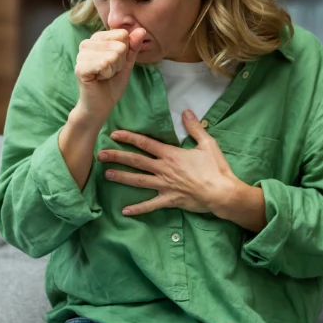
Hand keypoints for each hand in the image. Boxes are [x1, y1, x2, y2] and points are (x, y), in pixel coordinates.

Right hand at [75, 27, 145, 121]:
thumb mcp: (127, 63)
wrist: (101, 105)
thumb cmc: (112, 83)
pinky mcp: (80, 68)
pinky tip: (99, 78)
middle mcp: (87, 43)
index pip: (122, 34)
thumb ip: (133, 46)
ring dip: (113, 70)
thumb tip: (141, 30)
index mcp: (97, 38)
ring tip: (104, 76)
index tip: (116, 63)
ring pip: (112, 55)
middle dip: (119, 62)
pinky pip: (103, 64)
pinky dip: (106, 74)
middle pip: (119, 45)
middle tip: (110, 72)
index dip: (124, 52)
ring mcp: (81, 55)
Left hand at [98, 109, 241, 216]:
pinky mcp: (169, 200)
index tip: (114, 134)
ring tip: (106, 175)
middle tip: (100, 155)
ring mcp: (165, 185)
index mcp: (171, 154)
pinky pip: (150, 205)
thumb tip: (186, 111)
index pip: (145, 143)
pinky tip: (124, 211)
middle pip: (136, 161)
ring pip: (138, 181)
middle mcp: (164, 169)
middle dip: (117, 157)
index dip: (128, 138)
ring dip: (121, 178)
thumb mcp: (207, 144)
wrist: (222, 193)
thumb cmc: (216, 168)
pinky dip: (138, 209)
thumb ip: (194, 127)